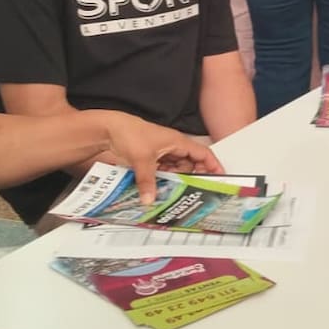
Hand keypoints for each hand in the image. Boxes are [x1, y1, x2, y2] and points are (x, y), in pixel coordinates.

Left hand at [104, 115, 222, 203]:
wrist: (109, 129)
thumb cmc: (130, 133)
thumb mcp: (142, 159)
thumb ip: (147, 181)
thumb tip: (150, 200)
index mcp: (178, 141)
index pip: (202, 153)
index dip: (213, 164)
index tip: (219, 177)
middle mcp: (172, 147)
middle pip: (191, 164)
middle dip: (193, 177)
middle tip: (195, 192)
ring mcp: (162, 153)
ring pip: (177, 169)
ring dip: (177, 180)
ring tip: (177, 193)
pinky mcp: (151, 159)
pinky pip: (164, 171)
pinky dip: (164, 180)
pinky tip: (161, 189)